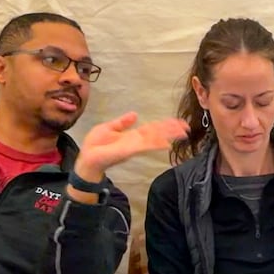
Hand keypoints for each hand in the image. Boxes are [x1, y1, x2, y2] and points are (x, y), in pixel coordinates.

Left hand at [73, 112, 189, 179]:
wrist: (87, 159)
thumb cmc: (95, 145)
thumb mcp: (109, 128)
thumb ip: (122, 123)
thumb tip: (135, 114)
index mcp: (133, 135)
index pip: (153, 128)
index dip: (165, 125)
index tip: (179, 122)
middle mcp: (137, 140)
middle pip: (158, 133)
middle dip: (172, 130)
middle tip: (186, 128)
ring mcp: (135, 146)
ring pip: (155, 138)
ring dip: (169, 135)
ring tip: (183, 132)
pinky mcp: (130, 150)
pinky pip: (146, 145)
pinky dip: (157, 143)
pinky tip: (167, 142)